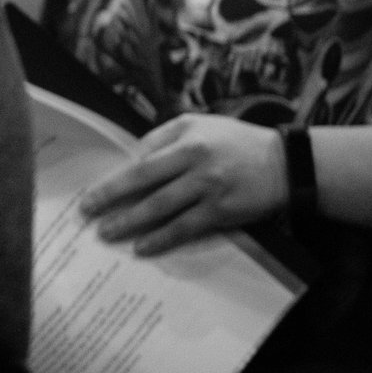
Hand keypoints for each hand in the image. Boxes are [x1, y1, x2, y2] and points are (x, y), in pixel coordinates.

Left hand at [79, 113, 286, 254]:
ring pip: (160, 208)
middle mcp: (194, 163)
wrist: (286, 163)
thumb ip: (163, 137)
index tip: (90, 193)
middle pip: (143, 184)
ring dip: (130, 222)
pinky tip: (142, 247)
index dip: (113, 180)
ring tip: (107, 233)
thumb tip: (131, 158)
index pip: (140, 162)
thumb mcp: (199, 125)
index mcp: (186, 140)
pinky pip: (185, 228)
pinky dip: (161, 239)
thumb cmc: (236, 142)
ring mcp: (208, 188)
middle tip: (86, 214)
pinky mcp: (222, 211)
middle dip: (111, 200)